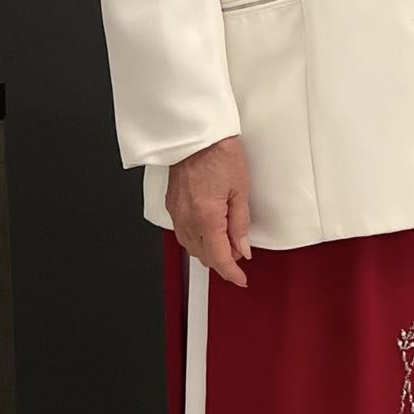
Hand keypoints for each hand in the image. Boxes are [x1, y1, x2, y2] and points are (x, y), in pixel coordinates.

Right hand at [166, 135, 252, 286]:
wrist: (195, 134)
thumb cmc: (219, 153)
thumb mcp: (240, 189)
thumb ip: (240, 223)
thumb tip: (242, 248)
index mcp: (206, 216)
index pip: (218, 257)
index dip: (230, 272)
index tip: (240, 279)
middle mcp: (187, 218)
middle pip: (202, 255)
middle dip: (221, 261)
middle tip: (238, 255)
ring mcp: (176, 212)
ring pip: (190, 246)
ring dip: (208, 251)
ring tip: (226, 243)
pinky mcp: (171, 204)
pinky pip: (182, 232)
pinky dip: (196, 238)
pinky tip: (208, 232)